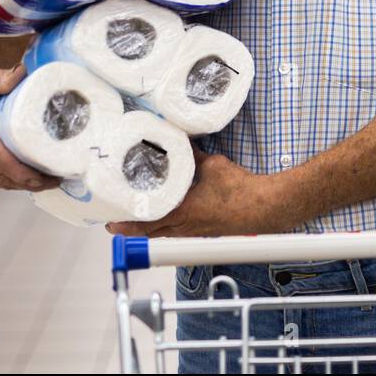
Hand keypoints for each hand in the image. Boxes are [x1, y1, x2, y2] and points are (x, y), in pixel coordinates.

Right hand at [0, 60, 59, 190]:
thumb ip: (5, 77)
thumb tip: (24, 72)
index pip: (0, 160)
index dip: (24, 174)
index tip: (48, 177)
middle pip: (0, 175)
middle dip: (30, 183)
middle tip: (57, 181)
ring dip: (21, 185)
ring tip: (48, 181)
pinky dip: (9, 180)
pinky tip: (28, 179)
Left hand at [106, 151, 288, 236]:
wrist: (265, 207)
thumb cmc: (241, 191)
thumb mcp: (213, 165)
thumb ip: (191, 155)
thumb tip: (179, 140)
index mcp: (184, 212)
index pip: (146, 223)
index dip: (126, 224)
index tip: (110, 221)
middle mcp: (186, 228)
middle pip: (149, 234)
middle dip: (130, 229)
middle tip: (114, 221)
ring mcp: (195, 233)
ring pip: (163, 235)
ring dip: (147, 229)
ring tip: (133, 219)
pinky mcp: (204, 233)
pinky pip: (178, 233)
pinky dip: (165, 228)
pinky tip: (165, 218)